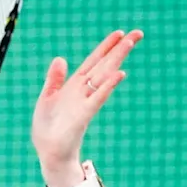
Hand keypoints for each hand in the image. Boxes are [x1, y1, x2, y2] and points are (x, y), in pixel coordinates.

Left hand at [32, 29, 142, 186]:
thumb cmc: (48, 129)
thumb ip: (54, 79)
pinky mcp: (84, 115)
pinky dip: (108, 86)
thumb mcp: (47, 98)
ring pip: (104, 76)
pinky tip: (119, 74)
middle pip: (104, 64)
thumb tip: (60, 58)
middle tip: (138, 33)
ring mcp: (85, 101)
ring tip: (130, 44)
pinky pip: (98, 98)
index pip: (93, 61)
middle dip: (120, 49)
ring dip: (116, 60)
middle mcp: (83, 91)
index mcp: (74, 85)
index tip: (120, 33)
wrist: (49, 153)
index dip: (105, 46)